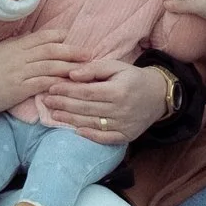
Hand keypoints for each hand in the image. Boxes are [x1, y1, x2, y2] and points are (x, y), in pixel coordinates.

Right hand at [0, 30, 85, 116]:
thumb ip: (11, 47)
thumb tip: (25, 41)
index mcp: (13, 46)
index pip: (40, 37)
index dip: (57, 36)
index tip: (70, 37)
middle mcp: (19, 56)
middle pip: (50, 50)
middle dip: (71, 51)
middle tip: (88, 53)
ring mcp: (20, 72)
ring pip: (50, 65)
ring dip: (69, 66)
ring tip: (85, 69)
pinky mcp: (20, 88)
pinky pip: (42, 83)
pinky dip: (57, 82)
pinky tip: (68, 84)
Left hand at [36, 59, 167, 145]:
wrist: (158, 95)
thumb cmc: (133, 78)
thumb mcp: (116, 66)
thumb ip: (94, 69)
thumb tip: (72, 74)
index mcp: (118, 90)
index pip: (86, 92)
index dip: (66, 90)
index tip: (51, 88)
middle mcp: (121, 109)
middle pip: (85, 108)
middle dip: (63, 105)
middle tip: (46, 102)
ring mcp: (124, 125)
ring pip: (92, 123)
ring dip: (70, 120)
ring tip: (53, 115)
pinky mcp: (126, 136)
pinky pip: (105, 138)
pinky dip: (90, 136)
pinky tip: (75, 131)